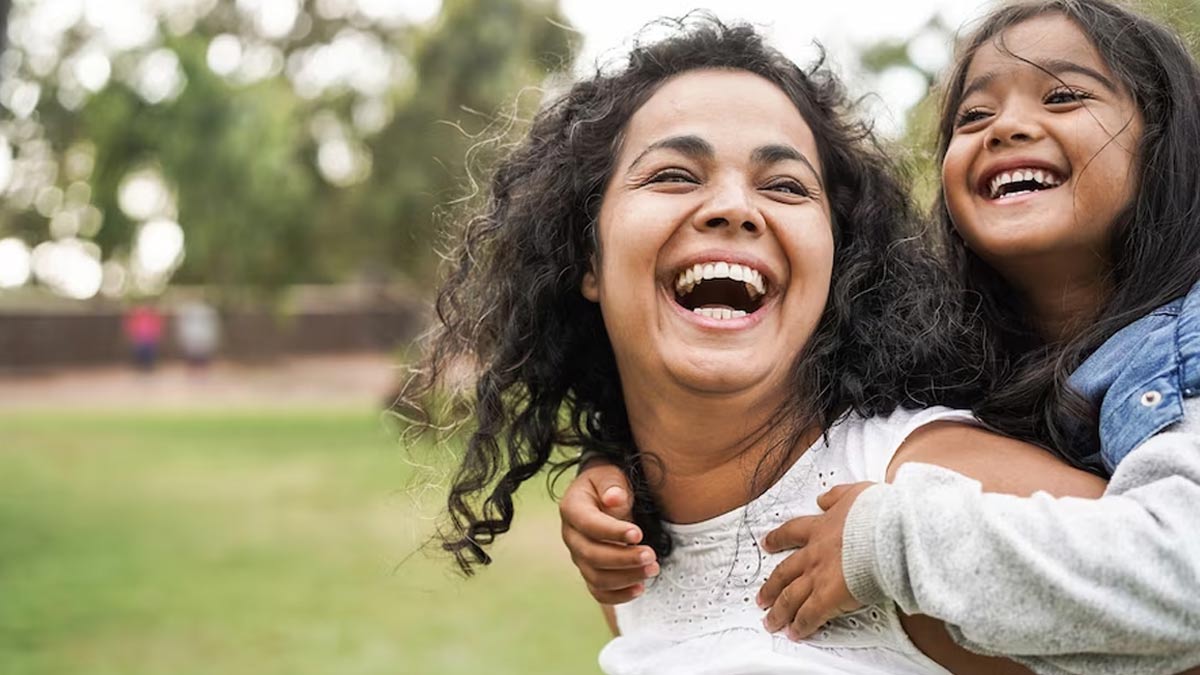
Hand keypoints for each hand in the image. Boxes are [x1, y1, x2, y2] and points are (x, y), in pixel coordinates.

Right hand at [560, 459, 658, 603]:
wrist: (604, 494)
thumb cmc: (609, 483)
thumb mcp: (609, 474)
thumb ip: (612, 485)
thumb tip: (614, 499)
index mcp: (572, 508)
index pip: (588, 524)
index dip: (612, 532)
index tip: (638, 534)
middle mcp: (571, 536)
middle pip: (591, 555)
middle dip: (623, 559)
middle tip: (651, 556)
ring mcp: (579, 556)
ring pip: (596, 577)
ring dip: (626, 577)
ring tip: (653, 569)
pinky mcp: (590, 571)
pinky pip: (599, 591)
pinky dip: (619, 595)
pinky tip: (640, 588)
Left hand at [757, 481, 873, 638]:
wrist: (886, 533)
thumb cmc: (878, 514)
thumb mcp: (855, 493)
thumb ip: (837, 496)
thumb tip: (823, 498)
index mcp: (820, 528)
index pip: (792, 532)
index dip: (777, 539)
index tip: (767, 544)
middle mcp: (813, 554)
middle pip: (784, 572)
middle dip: (771, 586)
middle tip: (761, 597)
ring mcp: (818, 577)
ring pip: (790, 597)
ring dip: (779, 611)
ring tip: (771, 622)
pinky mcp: (827, 598)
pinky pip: (809, 616)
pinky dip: (801, 626)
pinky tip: (795, 633)